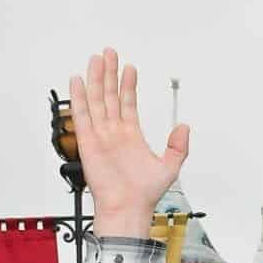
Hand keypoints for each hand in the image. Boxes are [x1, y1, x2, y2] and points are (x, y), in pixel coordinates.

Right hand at [68, 49, 190, 237]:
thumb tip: (185, 127)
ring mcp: (100, 136)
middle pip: (109, 96)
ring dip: (96, 79)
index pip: (128, 103)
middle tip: (110, 53)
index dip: (128, 85)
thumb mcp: (170, 167)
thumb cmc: (144, 194)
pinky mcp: (88, 143)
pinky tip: (78, 81)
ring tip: (97, 59)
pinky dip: (79, 98)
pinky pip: (81, 116)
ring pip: (96, 100)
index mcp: (131, 136)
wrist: (128, 209)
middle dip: (110, 73)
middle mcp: (114, 133)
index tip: (129, 68)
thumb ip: (178, 146)